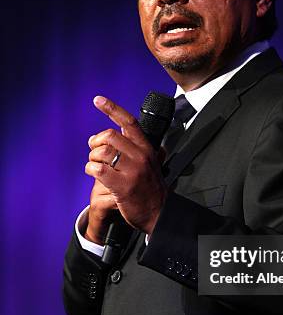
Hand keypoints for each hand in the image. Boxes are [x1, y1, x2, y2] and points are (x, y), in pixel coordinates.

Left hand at [85, 95, 166, 235]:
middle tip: (94, 150)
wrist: (159, 214)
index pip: (129, 122)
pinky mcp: (122, 186)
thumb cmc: (151, 189)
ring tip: (95, 165)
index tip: (98, 100)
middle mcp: (141, 156)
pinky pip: (97, 169)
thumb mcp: (151, 162)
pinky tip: (94, 173)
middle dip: (96, 142)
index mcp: (147, 148)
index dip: (112, 109)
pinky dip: (91, 169)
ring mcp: (132, 171)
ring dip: (92, 157)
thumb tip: (121, 129)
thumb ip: (137, 147)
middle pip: (109, 136)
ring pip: (102, 152)